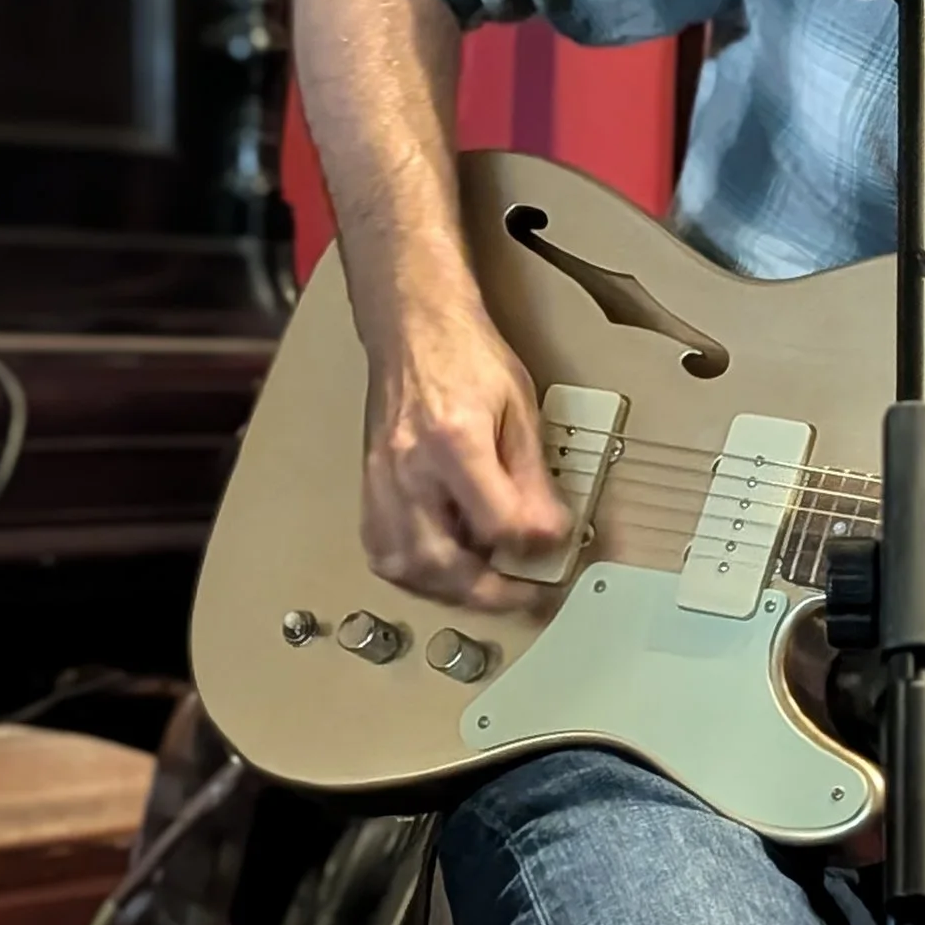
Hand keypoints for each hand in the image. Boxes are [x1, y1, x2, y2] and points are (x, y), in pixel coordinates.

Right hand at [359, 301, 569, 610]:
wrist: (413, 329)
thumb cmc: (467, 358)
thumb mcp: (521, 410)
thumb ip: (534, 478)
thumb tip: (550, 532)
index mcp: (454, 441)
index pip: (497, 524)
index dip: (534, 546)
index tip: (556, 545)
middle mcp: (410, 467)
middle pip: (442, 562)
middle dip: (489, 593)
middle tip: (524, 595)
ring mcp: (381, 480)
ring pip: (406, 567)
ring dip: (449, 591)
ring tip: (487, 588)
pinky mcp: (369, 485)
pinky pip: (383, 551)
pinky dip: (416, 572)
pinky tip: (443, 569)